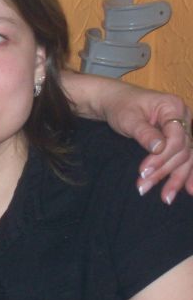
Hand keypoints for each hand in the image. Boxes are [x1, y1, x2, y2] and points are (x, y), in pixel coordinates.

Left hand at [101, 85, 192, 202]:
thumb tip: (159, 148)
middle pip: (182, 151)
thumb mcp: (128, 118)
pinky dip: (186, 174)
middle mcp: (184, 117)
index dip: (161, 158)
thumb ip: (144, 133)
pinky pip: (186, 158)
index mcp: (173, 107)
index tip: (142, 172)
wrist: (114, 100)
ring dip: (175, 179)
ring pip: (186, 158)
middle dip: (163, 172)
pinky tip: (189, 190)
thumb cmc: (119, 106)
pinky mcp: (177, 138)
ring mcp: (183, 128)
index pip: (176, 139)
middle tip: (143, 187)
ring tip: (165, 198)